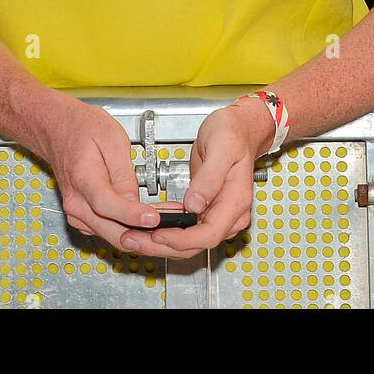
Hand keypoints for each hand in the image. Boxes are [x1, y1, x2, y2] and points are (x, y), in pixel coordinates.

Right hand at [35, 97, 162, 248]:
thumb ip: (123, 173)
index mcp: (83, 180)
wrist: (57, 127)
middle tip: (171, 227)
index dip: (133, 215)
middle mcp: (76, 203)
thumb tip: (135, 201)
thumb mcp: (111, 139)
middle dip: (144, 235)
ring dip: (139, 234)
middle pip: (113, 232)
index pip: (108, 206)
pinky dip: (128, 229)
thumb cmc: (82, 127)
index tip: (154, 218)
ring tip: (166, 220)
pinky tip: (145, 220)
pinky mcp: (82, 216)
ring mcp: (77, 213)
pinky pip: (107, 230)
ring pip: (113, 236)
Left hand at [120, 97, 269, 259]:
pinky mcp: (207, 210)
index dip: (182, 239)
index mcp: (235, 200)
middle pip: (196, 244)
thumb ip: (209, 176)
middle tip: (134, 239)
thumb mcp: (222, 146)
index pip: (209, 234)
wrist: (239, 128)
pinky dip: (167, 231)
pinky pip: (187, 229)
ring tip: (135, 235)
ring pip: (190, 241)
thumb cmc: (233, 132)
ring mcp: (218, 213)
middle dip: (163, 246)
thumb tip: (195, 204)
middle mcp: (229, 213)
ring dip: (161, 242)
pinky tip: (149, 225)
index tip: (159, 234)